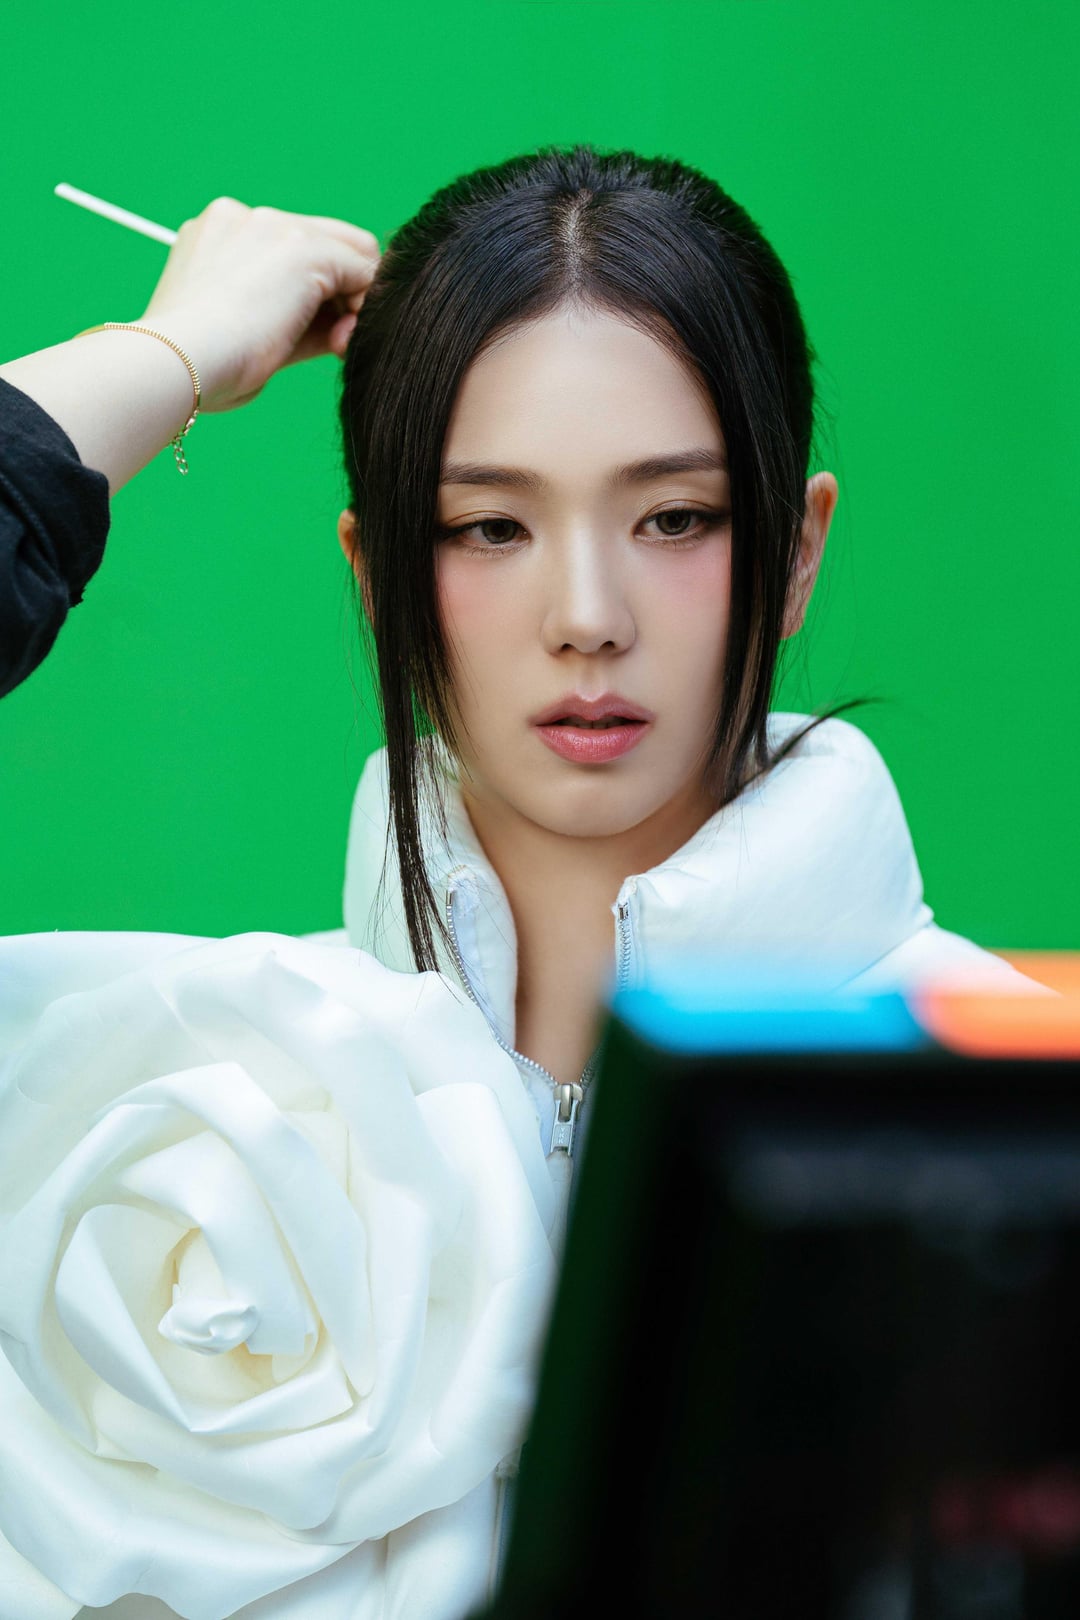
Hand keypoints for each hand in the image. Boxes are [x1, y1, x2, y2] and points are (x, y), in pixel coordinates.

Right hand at [137, 196, 380, 412]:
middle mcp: (242, 217)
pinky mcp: (304, 247)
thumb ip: (292, 320)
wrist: (180, 363)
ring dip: (353, 300)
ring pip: (350, 251)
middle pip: (324, 241)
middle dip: (339, 291)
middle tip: (336, 341)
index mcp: (216, 235)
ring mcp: (273, 225)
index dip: (314, 291)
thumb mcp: (245, 336)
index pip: (289, 247)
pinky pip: (363, 268)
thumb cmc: (201, 369)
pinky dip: (365, 304)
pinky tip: (345, 340)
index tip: (316, 336)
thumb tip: (344, 327)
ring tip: (337, 345)